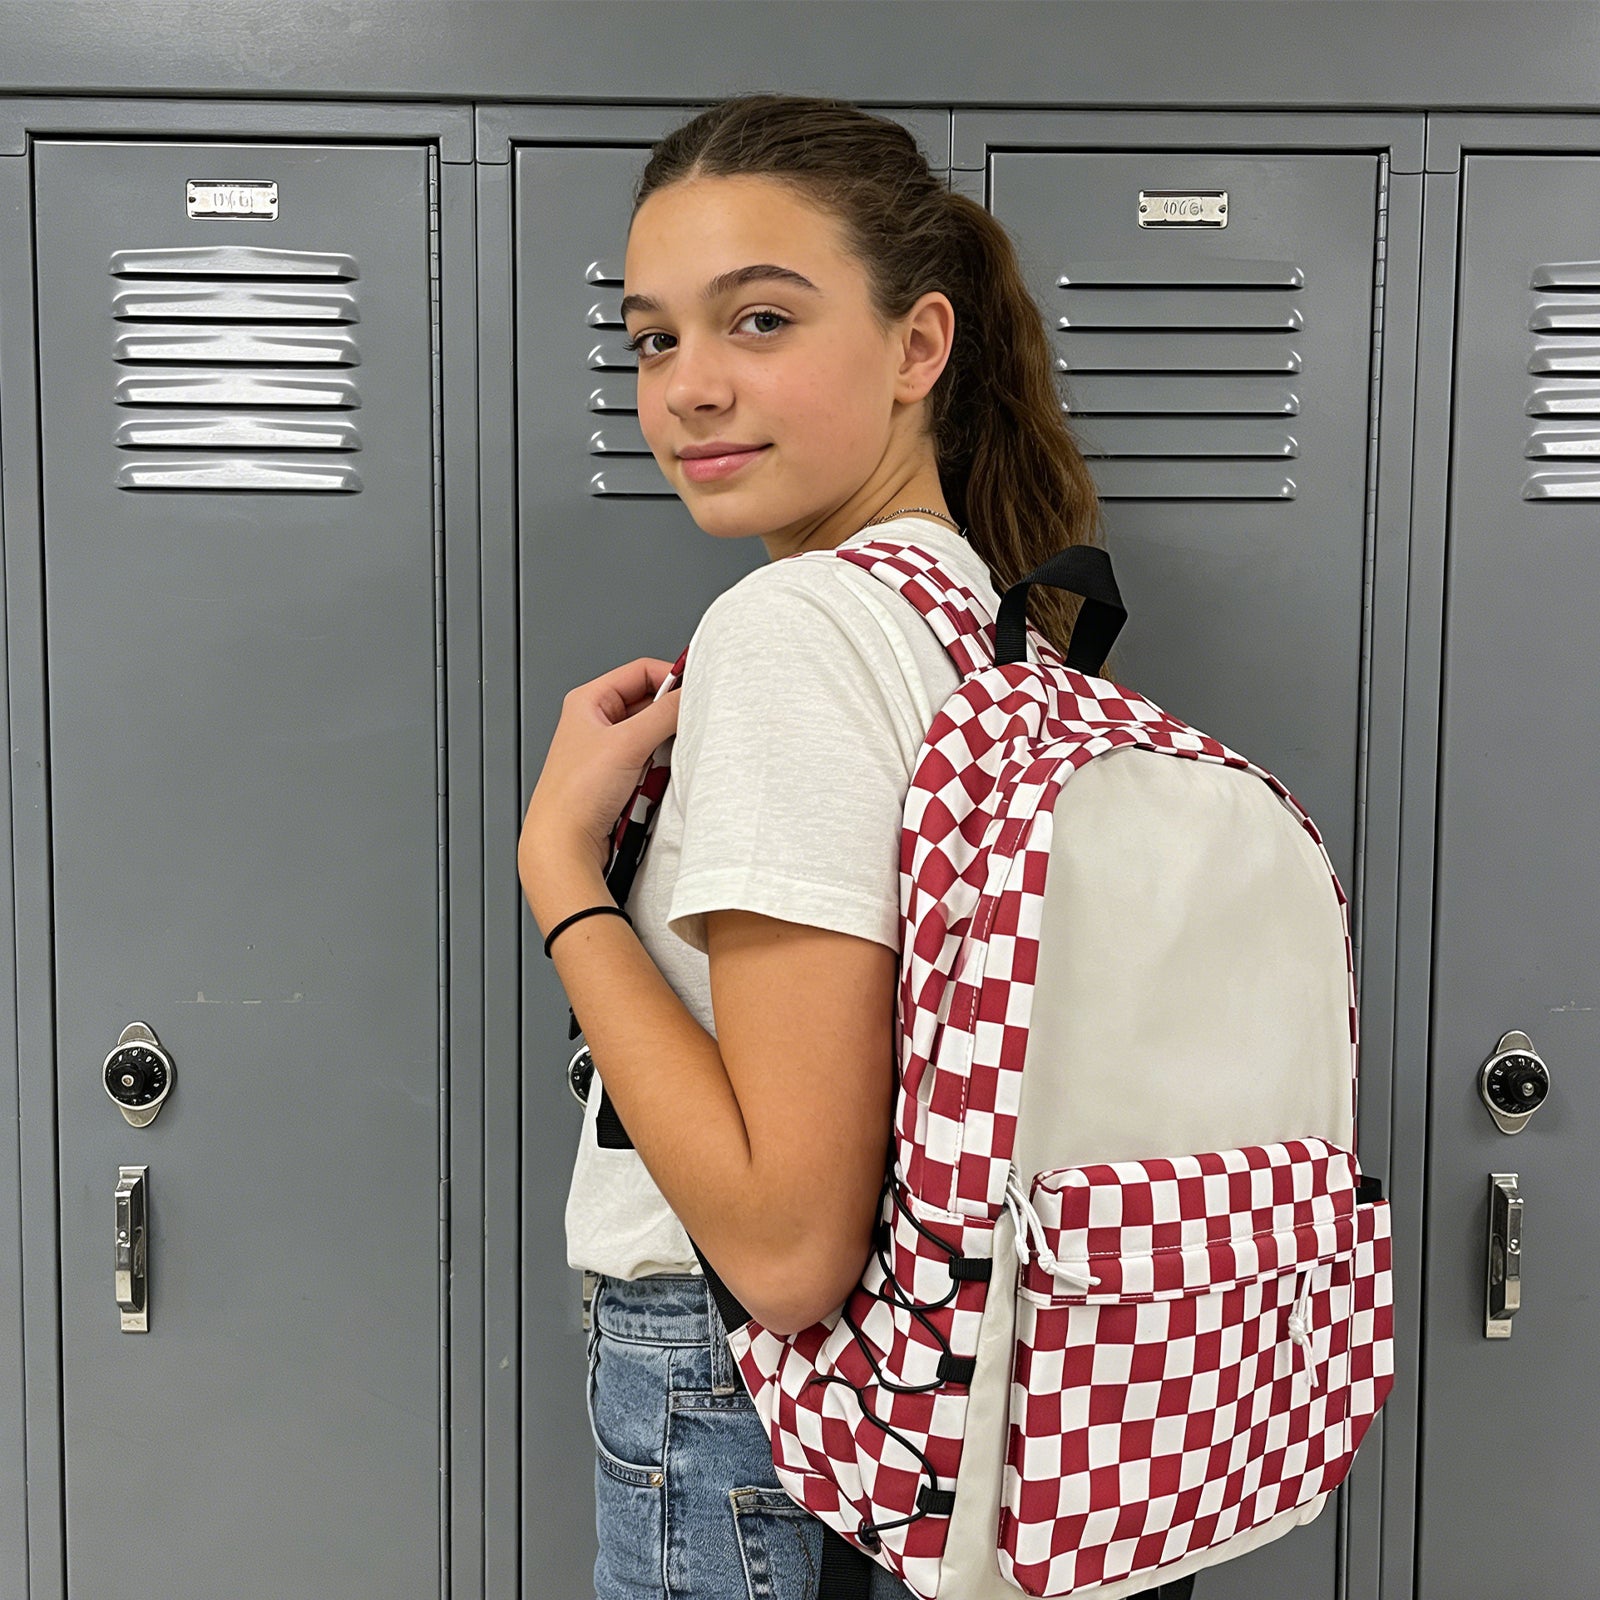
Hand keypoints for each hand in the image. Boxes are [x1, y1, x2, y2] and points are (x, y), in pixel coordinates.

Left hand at [518, 658, 680, 924]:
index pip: (641, 671)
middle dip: (670, 719)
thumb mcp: (627, 743)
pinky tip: (655, 782)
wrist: (564, 846)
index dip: (671, 677)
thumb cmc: (574, 796)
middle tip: (686, 729)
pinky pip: (652, 763)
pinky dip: (660, 770)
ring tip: (661, 763)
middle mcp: (597, 723)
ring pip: (653, 736)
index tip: (697, 690)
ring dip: (665, 749)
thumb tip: (691, 695)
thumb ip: (665, 713)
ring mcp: (608, 752)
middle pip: (650, 704)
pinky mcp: (619, 777)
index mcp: (588, 701)